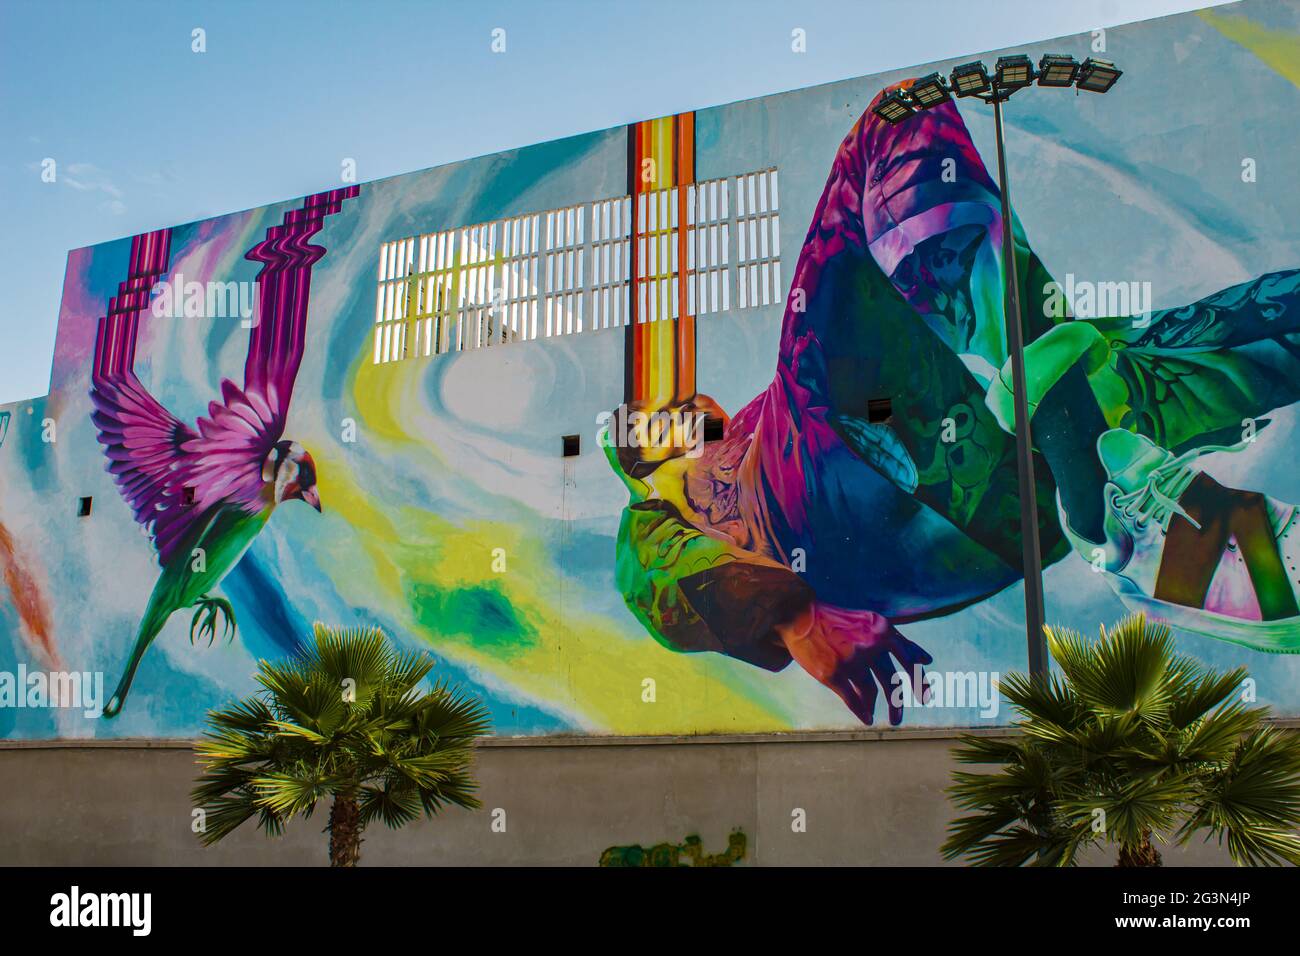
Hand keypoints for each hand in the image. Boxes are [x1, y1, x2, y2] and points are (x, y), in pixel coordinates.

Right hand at [778, 601, 931, 725]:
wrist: (800, 615)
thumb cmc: (839, 621)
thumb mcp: (872, 623)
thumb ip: (899, 640)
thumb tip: (927, 660)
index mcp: (882, 631)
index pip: (908, 662)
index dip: (919, 681)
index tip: (926, 698)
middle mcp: (870, 646)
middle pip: (891, 683)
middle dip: (897, 704)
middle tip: (898, 720)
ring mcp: (851, 661)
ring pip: (870, 693)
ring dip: (872, 707)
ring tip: (872, 714)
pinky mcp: (832, 674)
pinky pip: (852, 700)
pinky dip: (861, 711)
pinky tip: (865, 717)